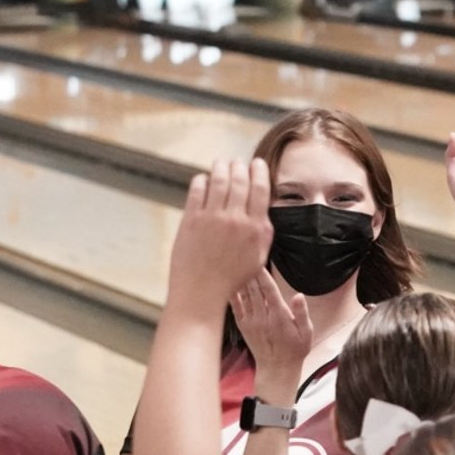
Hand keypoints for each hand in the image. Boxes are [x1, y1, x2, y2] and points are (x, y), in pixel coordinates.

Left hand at [169, 158, 272, 309]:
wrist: (201, 292)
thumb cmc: (231, 279)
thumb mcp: (258, 258)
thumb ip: (263, 232)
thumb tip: (263, 209)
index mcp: (254, 228)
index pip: (260, 188)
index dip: (259, 171)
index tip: (257, 163)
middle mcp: (235, 219)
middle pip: (239, 179)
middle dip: (239, 165)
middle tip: (237, 162)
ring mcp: (211, 218)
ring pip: (218, 180)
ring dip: (221, 167)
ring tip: (221, 163)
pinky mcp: (191, 220)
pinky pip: (197, 190)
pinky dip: (201, 180)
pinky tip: (203, 178)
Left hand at [232, 269, 311, 395]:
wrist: (277, 368)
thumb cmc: (295, 349)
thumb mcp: (306, 332)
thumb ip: (301, 313)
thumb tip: (298, 296)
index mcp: (279, 315)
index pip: (269, 290)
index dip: (262, 274)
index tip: (257, 259)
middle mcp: (262, 317)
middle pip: (254, 289)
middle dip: (248, 270)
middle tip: (242, 254)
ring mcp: (250, 321)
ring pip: (243, 295)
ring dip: (238, 278)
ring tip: (232, 262)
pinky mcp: (243, 326)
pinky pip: (235, 306)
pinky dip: (231, 293)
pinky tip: (226, 281)